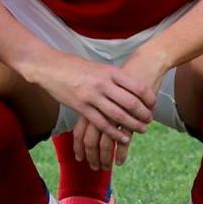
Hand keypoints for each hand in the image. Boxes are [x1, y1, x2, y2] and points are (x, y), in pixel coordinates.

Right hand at [25, 49, 152, 153]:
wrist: (49, 66)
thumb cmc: (74, 65)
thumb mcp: (98, 67)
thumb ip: (113, 77)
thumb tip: (130, 86)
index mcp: (109, 71)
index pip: (137, 86)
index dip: (148, 97)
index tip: (153, 104)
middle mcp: (103, 84)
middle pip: (131, 102)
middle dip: (143, 114)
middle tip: (150, 120)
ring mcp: (92, 96)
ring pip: (118, 115)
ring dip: (133, 125)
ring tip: (142, 129)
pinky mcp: (81, 107)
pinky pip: (102, 124)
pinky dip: (115, 133)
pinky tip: (123, 138)